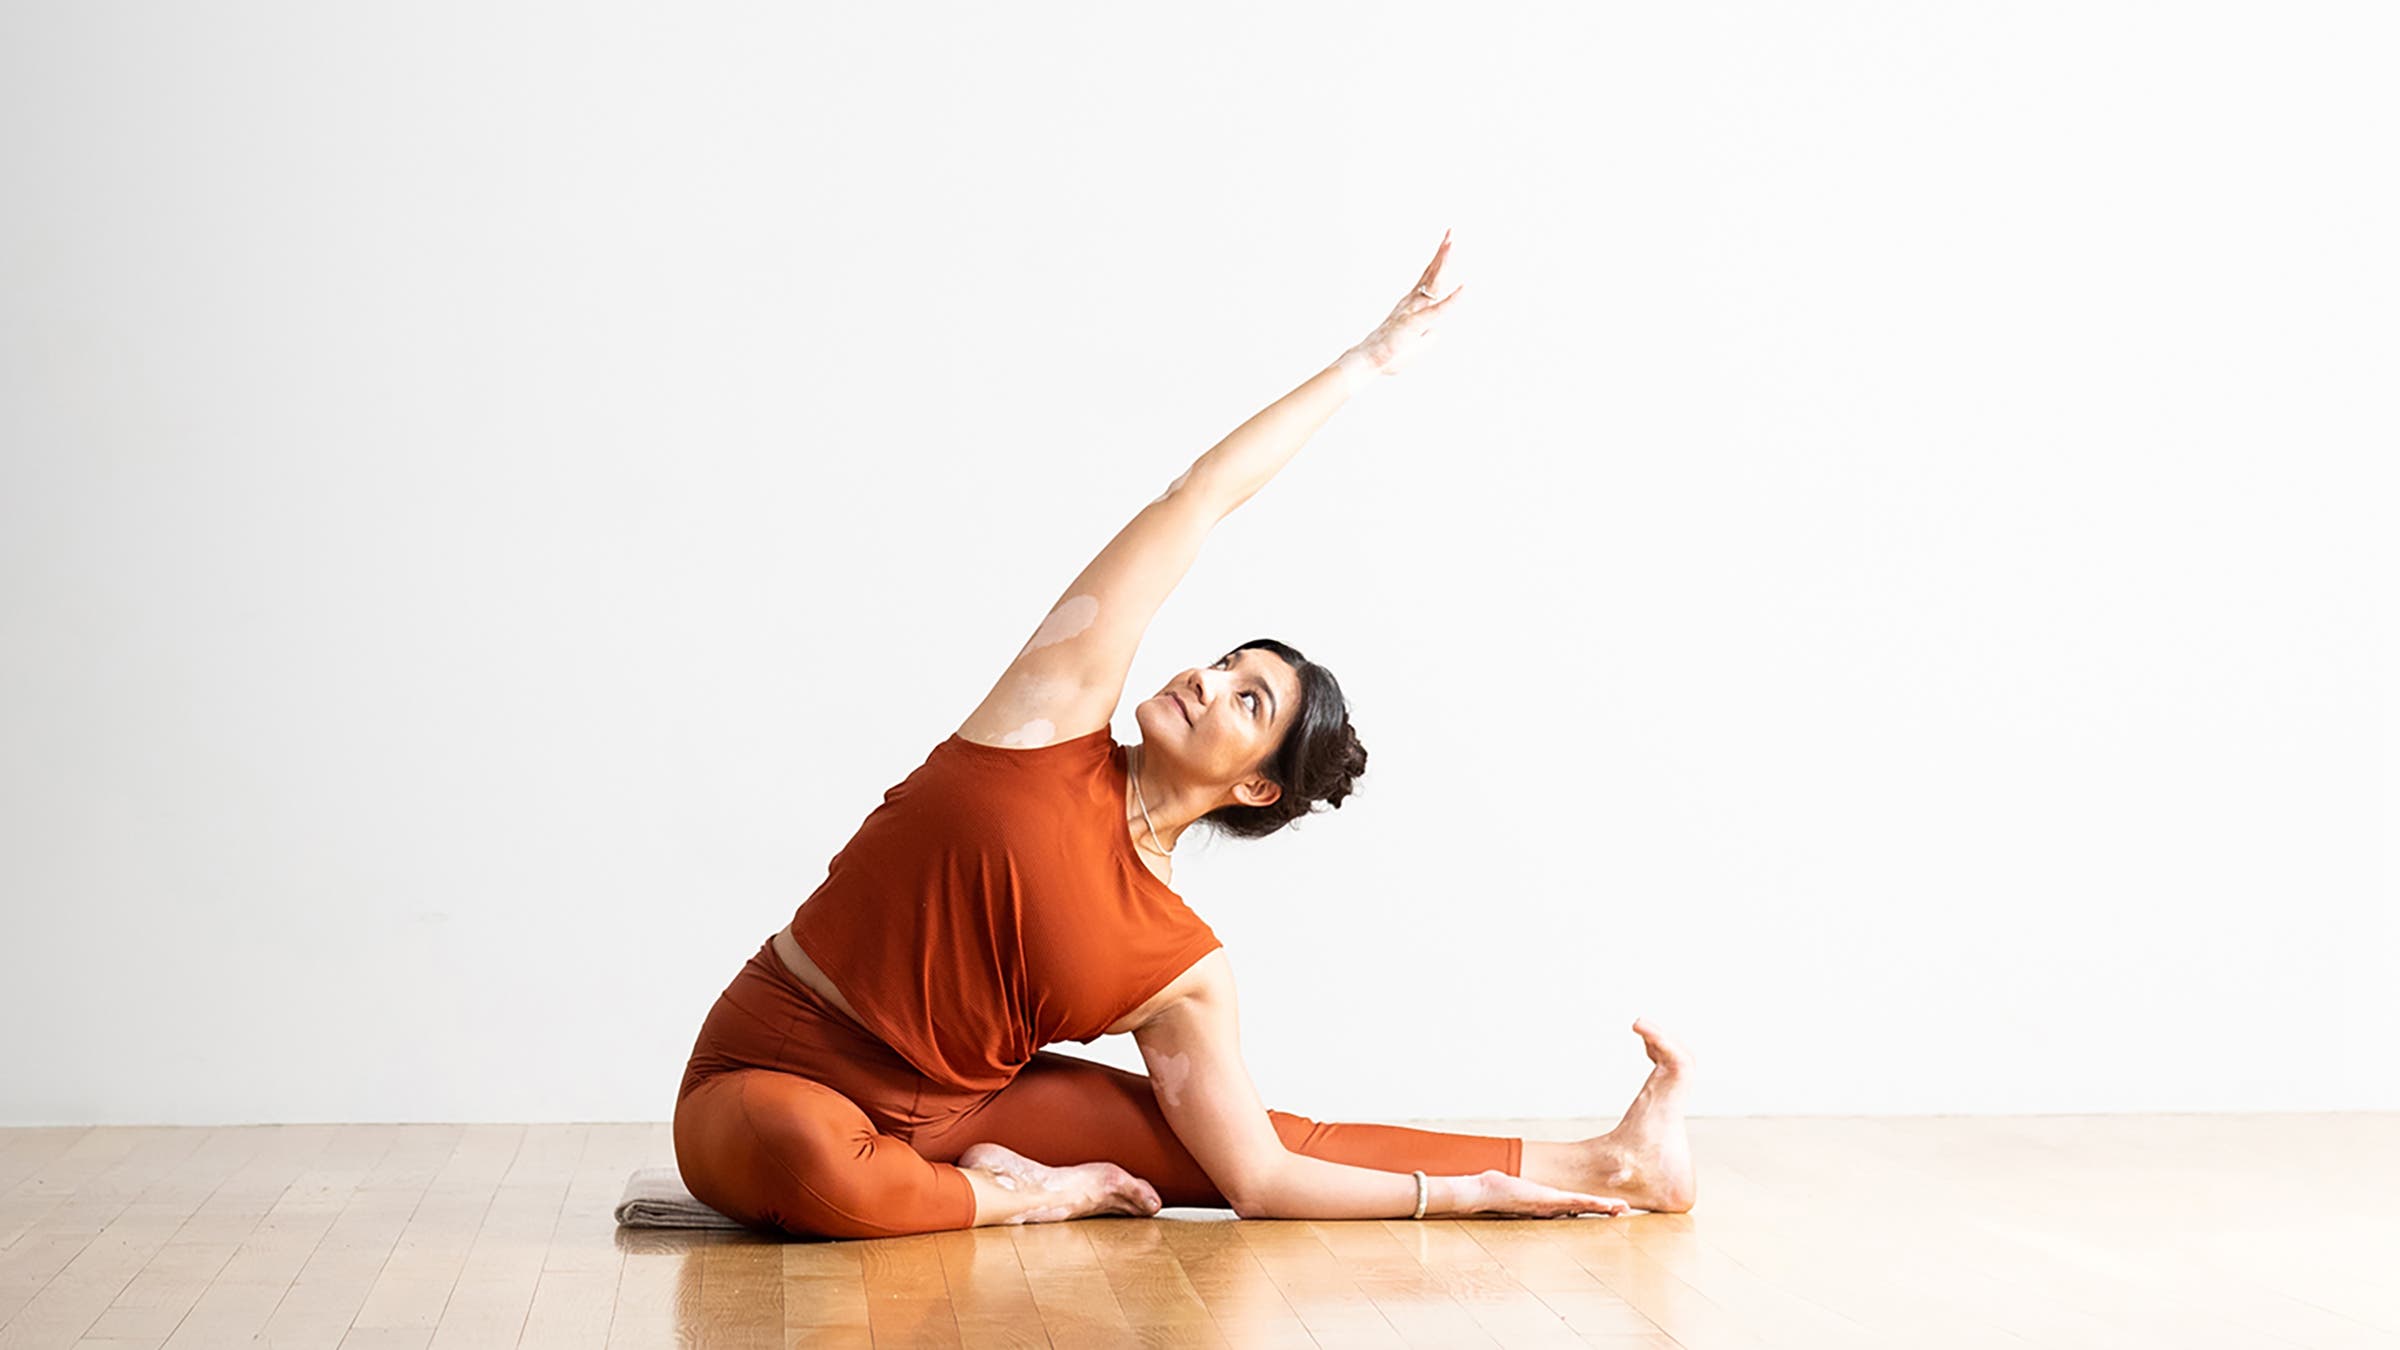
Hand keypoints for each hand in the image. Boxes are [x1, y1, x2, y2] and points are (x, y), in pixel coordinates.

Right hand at [1337, 229, 1466, 382]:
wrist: (1369, 361)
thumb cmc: (1389, 354)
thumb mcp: (1415, 343)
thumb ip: (1428, 334)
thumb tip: (1436, 330)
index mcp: (1412, 304)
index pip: (1429, 277)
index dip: (1439, 260)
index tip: (1447, 242)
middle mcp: (1413, 302)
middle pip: (1432, 273)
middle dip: (1443, 252)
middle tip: (1450, 232)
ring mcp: (1414, 311)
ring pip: (1433, 283)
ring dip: (1444, 264)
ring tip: (1451, 244)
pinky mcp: (1415, 323)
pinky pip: (1437, 310)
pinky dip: (1452, 301)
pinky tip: (1464, 290)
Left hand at [1455, 1170, 1628, 1218]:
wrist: (1482, 1194)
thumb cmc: (1495, 1190)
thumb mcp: (1513, 1187)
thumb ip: (1521, 1186)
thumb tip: (1521, 1180)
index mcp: (1545, 1205)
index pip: (1574, 1207)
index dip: (1592, 1207)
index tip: (1608, 1207)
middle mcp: (1551, 1208)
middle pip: (1583, 1210)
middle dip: (1604, 1211)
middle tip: (1625, 1211)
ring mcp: (1550, 1205)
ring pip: (1582, 1207)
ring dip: (1603, 1208)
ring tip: (1622, 1209)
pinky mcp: (1547, 1200)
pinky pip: (1574, 1202)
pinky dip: (1591, 1204)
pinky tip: (1604, 1204)